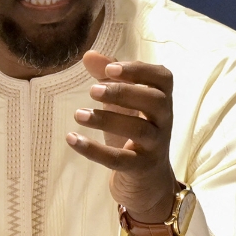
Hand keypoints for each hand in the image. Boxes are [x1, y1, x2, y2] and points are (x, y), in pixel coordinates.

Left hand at [66, 50, 179, 222]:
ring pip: (139, 130)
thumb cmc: (133, 132)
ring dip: (107, 119)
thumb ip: (108, 78)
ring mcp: (155, 146)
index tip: (111, 68)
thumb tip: (89, 54)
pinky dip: (94, 150)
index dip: (139, 70)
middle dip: (125, 92)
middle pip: (155, 101)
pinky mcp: (140, 169)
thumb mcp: (122, 104)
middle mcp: (164, 121)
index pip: (163, 78)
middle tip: (92, 90)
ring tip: (79, 114)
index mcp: (161, 101)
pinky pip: (119, 160)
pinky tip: (71, 138)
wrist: (147, 181)